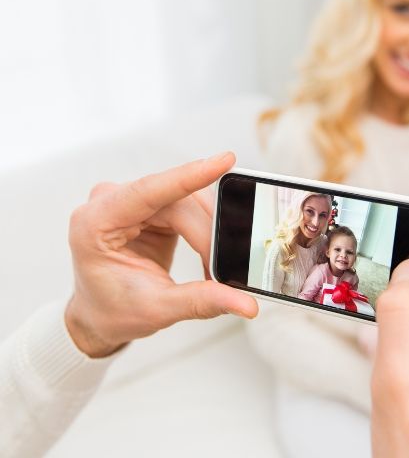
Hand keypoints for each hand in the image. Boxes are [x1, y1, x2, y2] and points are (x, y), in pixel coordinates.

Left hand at [65, 152, 257, 357]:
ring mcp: (132, 200)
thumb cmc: (112, 310)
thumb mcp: (156, 309)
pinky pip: (188, 205)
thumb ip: (201, 301)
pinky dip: (205, 228)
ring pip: (188, 200)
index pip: (148, 190)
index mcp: (95, 223)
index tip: (224, 161)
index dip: (189, 175)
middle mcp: (111, 202)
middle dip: (207, 233)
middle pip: (177, 200)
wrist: (100, 315)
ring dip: (209, 231)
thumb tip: (244, 303)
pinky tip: (210, 251)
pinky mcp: (151, 205)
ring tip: (214, 266)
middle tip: (225, 267)